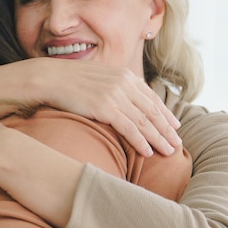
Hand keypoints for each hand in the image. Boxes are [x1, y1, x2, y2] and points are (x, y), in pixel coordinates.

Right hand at [31, 59, 180, 156]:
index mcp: (124, 75)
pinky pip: (129, 128)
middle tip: (178, 144)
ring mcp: (115, 95)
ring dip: (159, 138)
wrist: (49, 78)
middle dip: (167, 129)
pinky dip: (141, 141)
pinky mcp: (105, 107)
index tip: (174, 125)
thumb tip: (123, 98)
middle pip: (152, 110)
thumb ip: (114, 85)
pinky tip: (148, 152)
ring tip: (169, 152)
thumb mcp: (97, 77)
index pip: (151, 97)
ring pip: (145, 121)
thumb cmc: (69, 80)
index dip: (165, 113)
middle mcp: (124, 83)